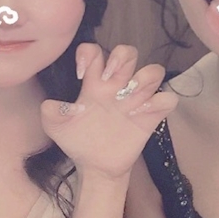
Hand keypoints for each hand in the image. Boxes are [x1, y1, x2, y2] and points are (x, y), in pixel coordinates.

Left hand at [41, 44, 176, 181]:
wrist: (95, 166)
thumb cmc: (78, 140)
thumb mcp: (57, 127)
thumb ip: (51, 113)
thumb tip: (52, 104)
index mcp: (94, 83)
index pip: (95, 51)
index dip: (89, 54)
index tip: (81, 74)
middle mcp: (116, 86)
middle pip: (128, 52)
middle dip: (121, 58)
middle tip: (109, 80)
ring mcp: (135, 100)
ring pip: (154, 70)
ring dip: (144, 78)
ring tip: (129, 96)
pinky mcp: (150, 117)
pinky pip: (167, 100)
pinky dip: (159, 102)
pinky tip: (141, 113)